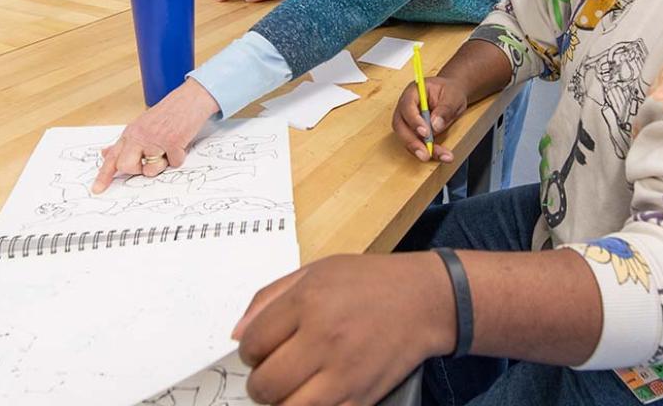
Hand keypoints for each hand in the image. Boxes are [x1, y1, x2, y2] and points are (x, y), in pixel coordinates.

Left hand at [91, 78, 219, 192]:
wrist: (190, 99)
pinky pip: (173, 163)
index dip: (104, 176)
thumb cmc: (168, 112)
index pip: (113, 157)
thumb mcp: (141, 125)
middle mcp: (140, 136)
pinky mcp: (174, 142)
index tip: (97, 189)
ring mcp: (156, 139)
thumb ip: (125, 142)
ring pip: (151, 170)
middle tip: (147, 163)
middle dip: (137, 170)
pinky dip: (178, 157)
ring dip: (161, 165)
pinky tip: (180, 144)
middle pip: (126, 166)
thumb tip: (106, 154)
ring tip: (167, 150)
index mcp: (131, 133)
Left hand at [234, 253, 454, 405]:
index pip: (253, 344)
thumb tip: (237, 334)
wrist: (425, 301)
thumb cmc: (370, 282)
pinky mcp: (361, 396)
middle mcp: (324, 338)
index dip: (249, 350)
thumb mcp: (317, 271)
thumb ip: (270, 298)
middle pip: (265, 383)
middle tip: (273, 372)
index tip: (261, 349)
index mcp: (309, 302)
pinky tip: (315, 395)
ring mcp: (344, 372)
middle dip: (261, 382)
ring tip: (291, 387)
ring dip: (282, 402)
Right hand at [391, 76, 467, 162]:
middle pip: (401, 125)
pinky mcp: (414, 131)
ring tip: (437, 156)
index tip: (425, 133)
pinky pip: (416, 142)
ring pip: (407, 137)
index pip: (407, 106)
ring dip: (420, 149)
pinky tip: (440, 155)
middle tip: (425, 153)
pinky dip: (427, 150)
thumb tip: (435, 126)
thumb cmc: (451, 91)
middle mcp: (407, 106)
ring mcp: (408, 119)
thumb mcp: (453, 96)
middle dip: (412, 141)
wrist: (453, 94)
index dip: (414, 121)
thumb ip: (444, 109)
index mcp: (414, 92)